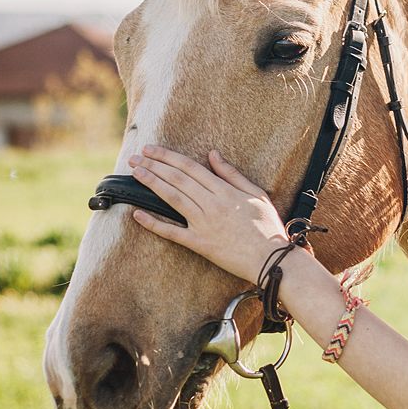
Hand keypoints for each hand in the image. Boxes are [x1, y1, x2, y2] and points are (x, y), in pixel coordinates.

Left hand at [128, 145, 288, 281]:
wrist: (272, 258)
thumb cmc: (267, 226)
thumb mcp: (255, 193)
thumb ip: (232, 174)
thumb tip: (212, 154)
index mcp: (225, 191)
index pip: (190, 168)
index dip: (168, 157)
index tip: (151, 150)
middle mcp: (211, 204)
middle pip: (177, 180)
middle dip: (154, 166)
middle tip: (135, 158)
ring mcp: (204, 224)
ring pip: (172, 199)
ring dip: (152, 184)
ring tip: (136, 173)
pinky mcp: (200, 244)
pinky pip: (172, 232)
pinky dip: (154, 223)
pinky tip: (137, 214)